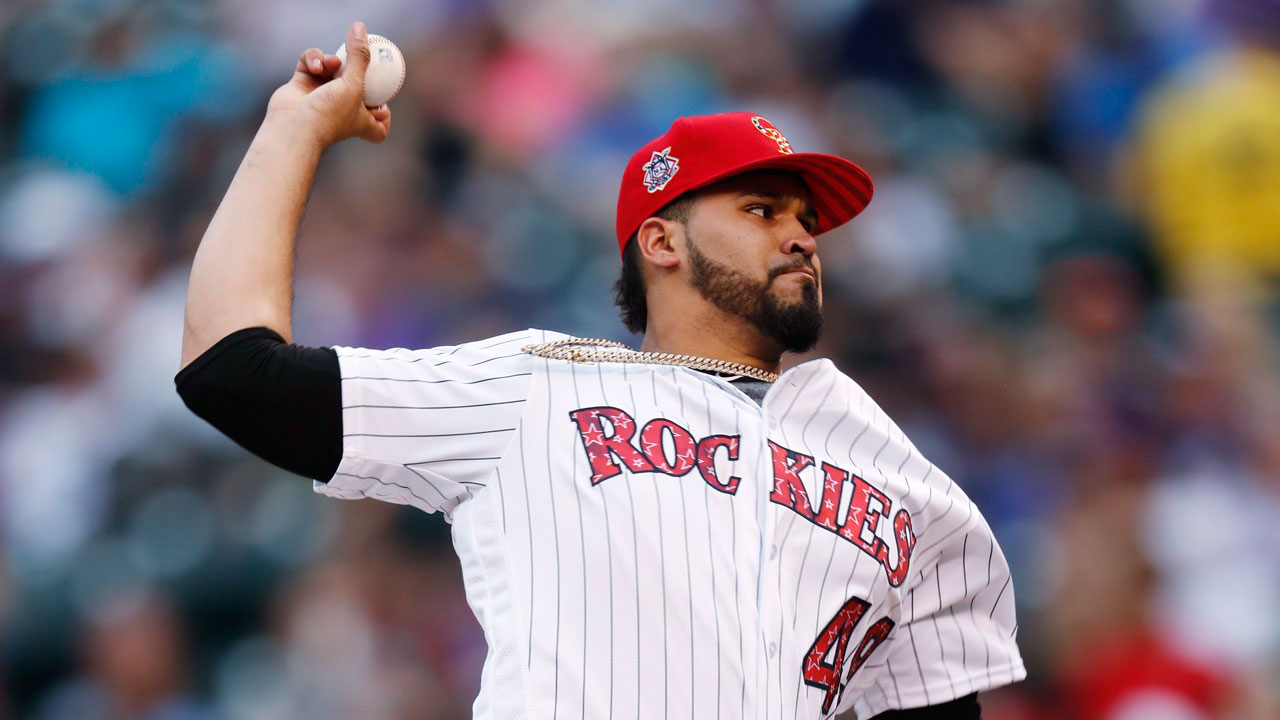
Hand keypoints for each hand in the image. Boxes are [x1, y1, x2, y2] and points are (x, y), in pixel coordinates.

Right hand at [266, 21, 391, 148]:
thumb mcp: (355, 83)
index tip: (386, 104)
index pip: (378, 127)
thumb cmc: (329, 113)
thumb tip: (360, 27)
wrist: (294, 128)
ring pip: (331, 70)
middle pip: (354, 89)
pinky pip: (310, 64)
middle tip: (356, 57)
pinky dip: (313, 60)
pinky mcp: (301, 87)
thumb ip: (360, 56)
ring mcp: (320, 98)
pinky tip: (314, 66)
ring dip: (331, 61)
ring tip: (330, 64)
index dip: (384, 115)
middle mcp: (341, 111)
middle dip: (355, 72)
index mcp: (360, 121)